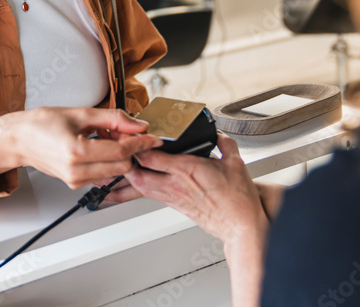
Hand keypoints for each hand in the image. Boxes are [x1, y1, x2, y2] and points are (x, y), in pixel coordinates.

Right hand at [0, 107, 161, 188]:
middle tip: (122, 130)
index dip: (141, 143)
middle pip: (122, 165)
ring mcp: (75, 180)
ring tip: (104, 136)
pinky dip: (107, 161)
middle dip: (129, 148)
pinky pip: (103, 174)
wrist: (19, 139)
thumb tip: (138, 125)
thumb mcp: (80, 113)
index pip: (120, 152)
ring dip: (118, 155)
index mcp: (76, 152)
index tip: (152, 137)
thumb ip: (113, 119)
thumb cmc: (41, 124)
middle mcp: (76, 171)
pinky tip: (97, 146)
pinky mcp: (75, 183)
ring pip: (114, 171)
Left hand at [125, 134, 266, 242]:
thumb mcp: (235, 162)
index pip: (151, 157)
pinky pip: (151, 195)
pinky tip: (138, 182)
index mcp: (187, 169)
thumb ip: (224, 143)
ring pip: (141, 187)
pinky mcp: (175, 206)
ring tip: (123, 166)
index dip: (138, 146)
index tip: (134, 138)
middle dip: (125, 163)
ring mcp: (173, 197)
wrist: (239, 225)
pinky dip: (141, 187)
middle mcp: (176, 184)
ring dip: (130, 177)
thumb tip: (217, 134)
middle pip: (139, 174)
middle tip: (120, 152)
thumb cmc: (237, 199)